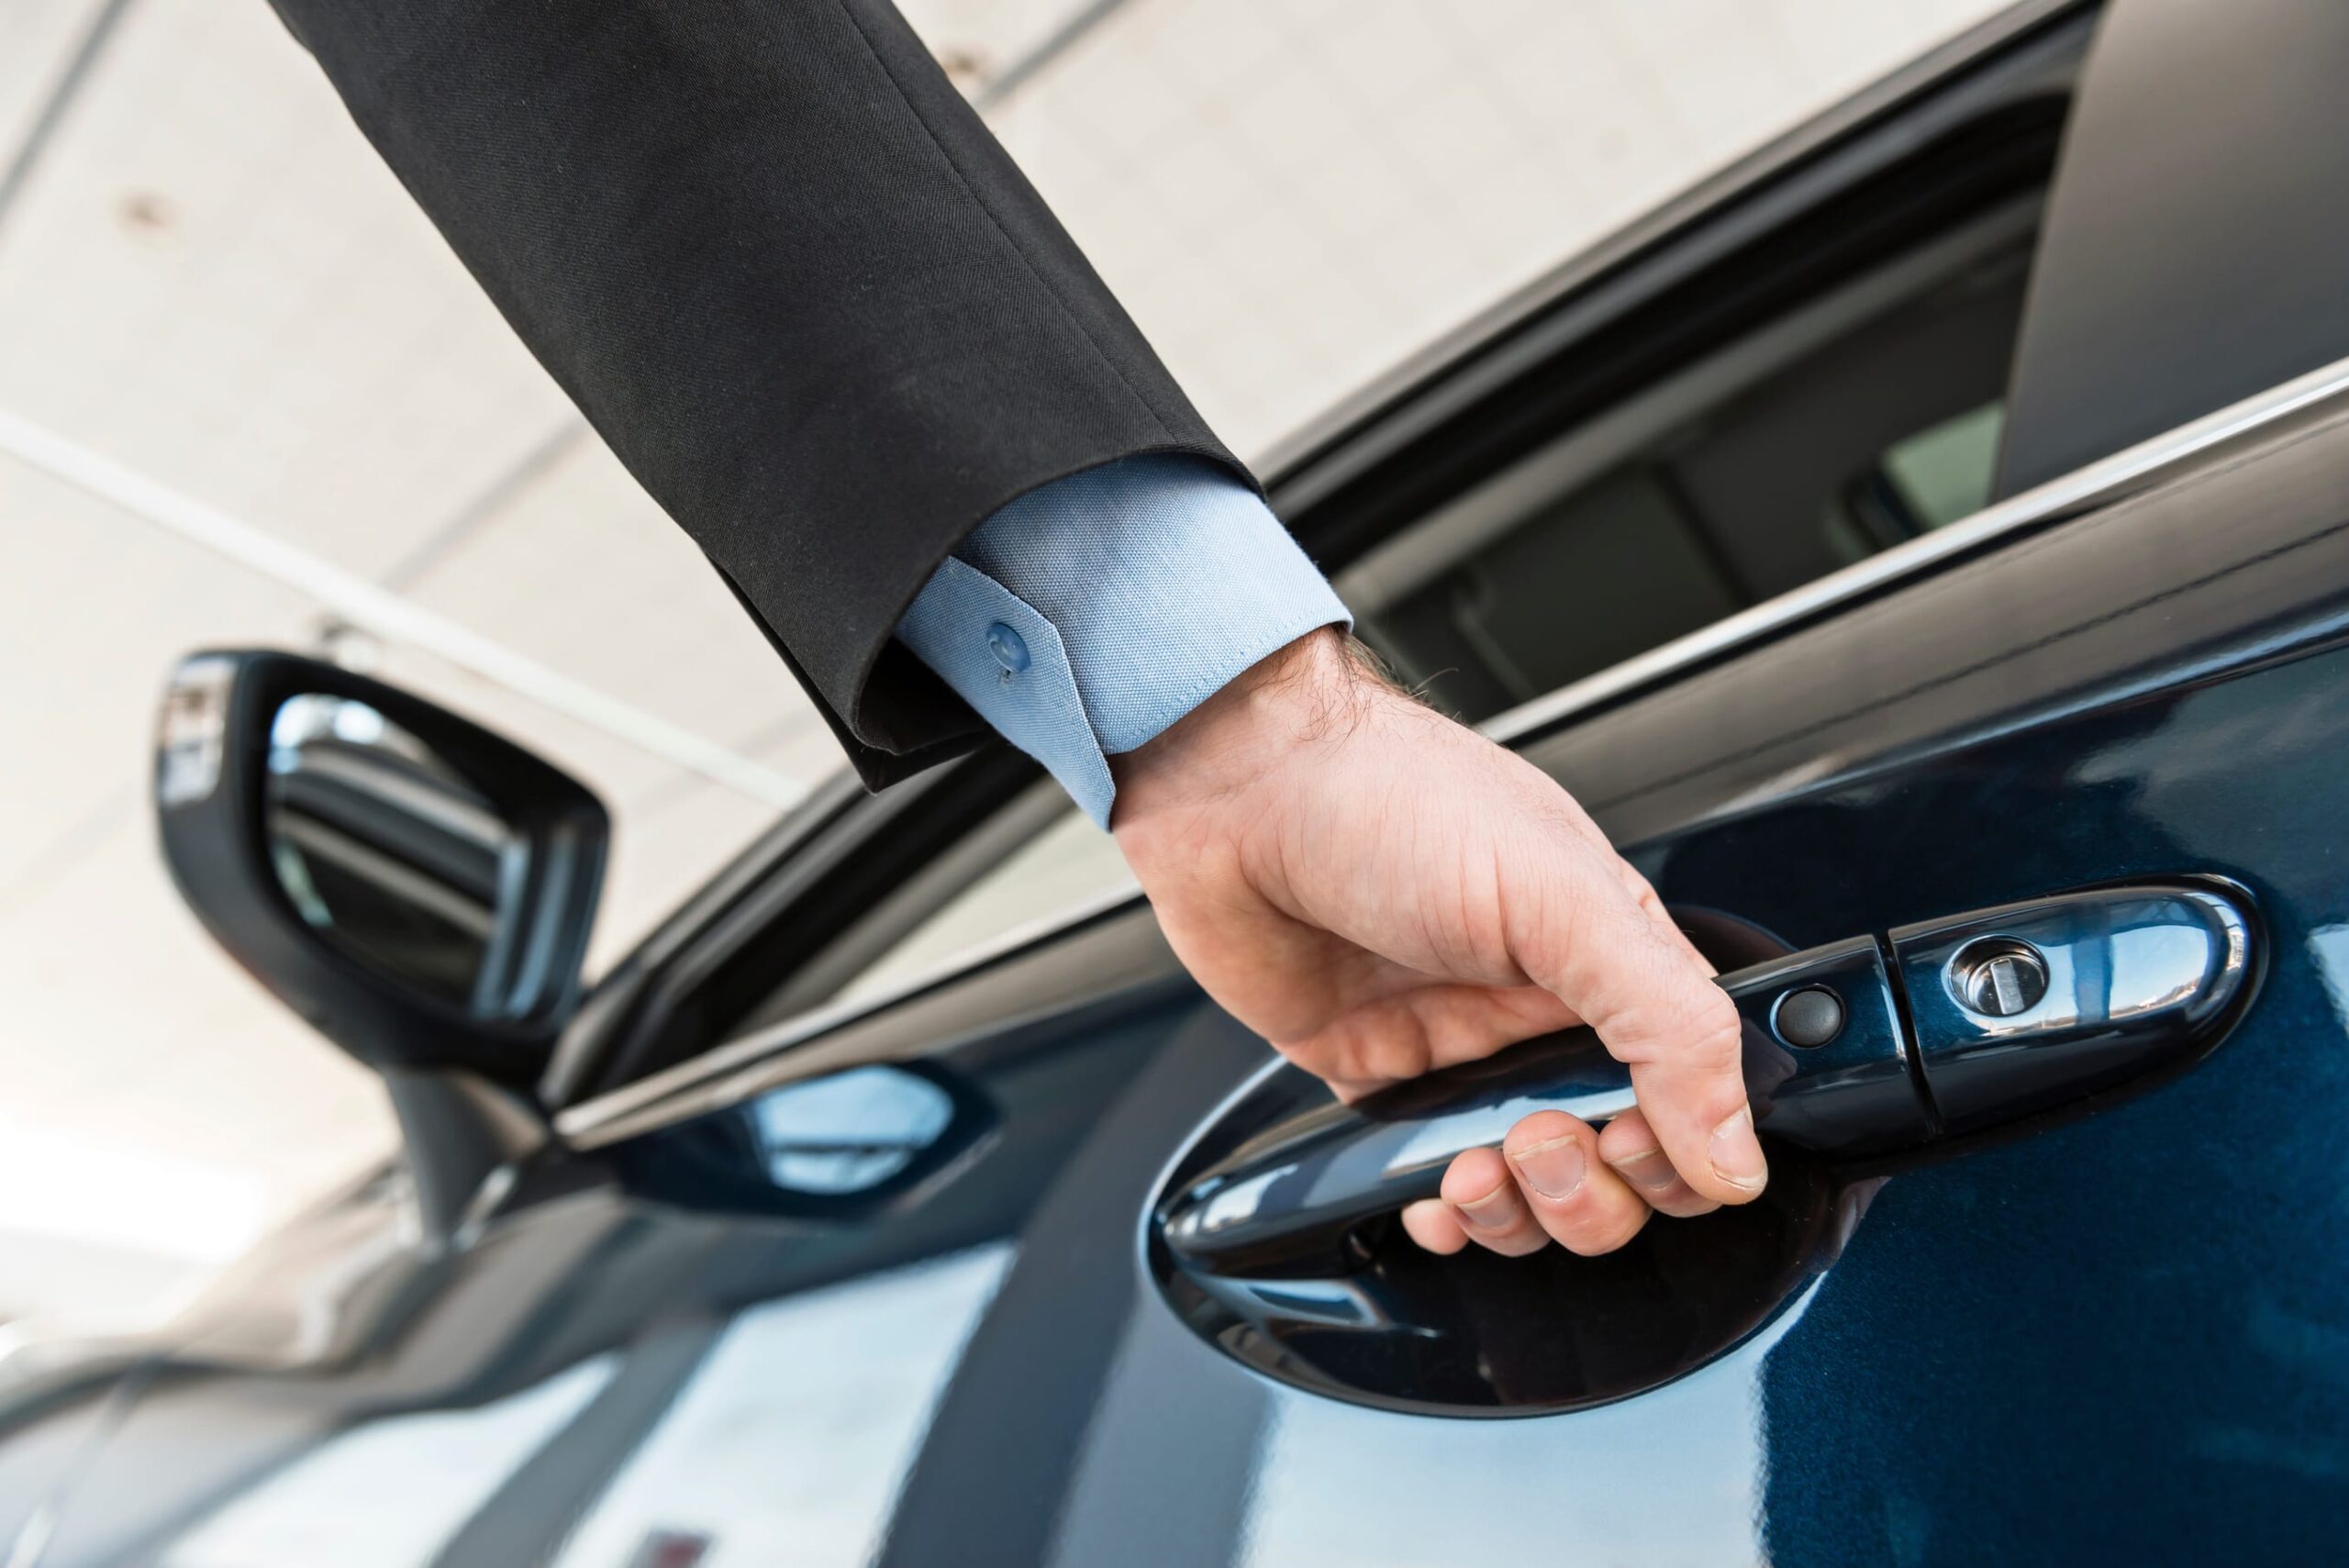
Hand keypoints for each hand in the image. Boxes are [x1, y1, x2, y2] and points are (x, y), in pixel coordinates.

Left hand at [1110, 628, 1761, 1256]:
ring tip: (1476, 1170)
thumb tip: (1735, 1151)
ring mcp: (1466, 1052)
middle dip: (1592, 1192)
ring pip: (1532, 1197)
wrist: (1241, 793)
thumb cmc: (1392, 799)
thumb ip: (1667, 1027)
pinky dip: (1446, 1219)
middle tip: (1542, 1140)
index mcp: (1614, 959)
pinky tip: (1432, 1201)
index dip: (1681, 1152)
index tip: (1634, 1143)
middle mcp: (1546, 1014)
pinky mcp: (1386, 1080)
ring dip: (1519, 1216)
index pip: (1697, 1096)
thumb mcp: (1565, 901)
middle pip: (1621, 1171)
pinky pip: (1436, 1186)